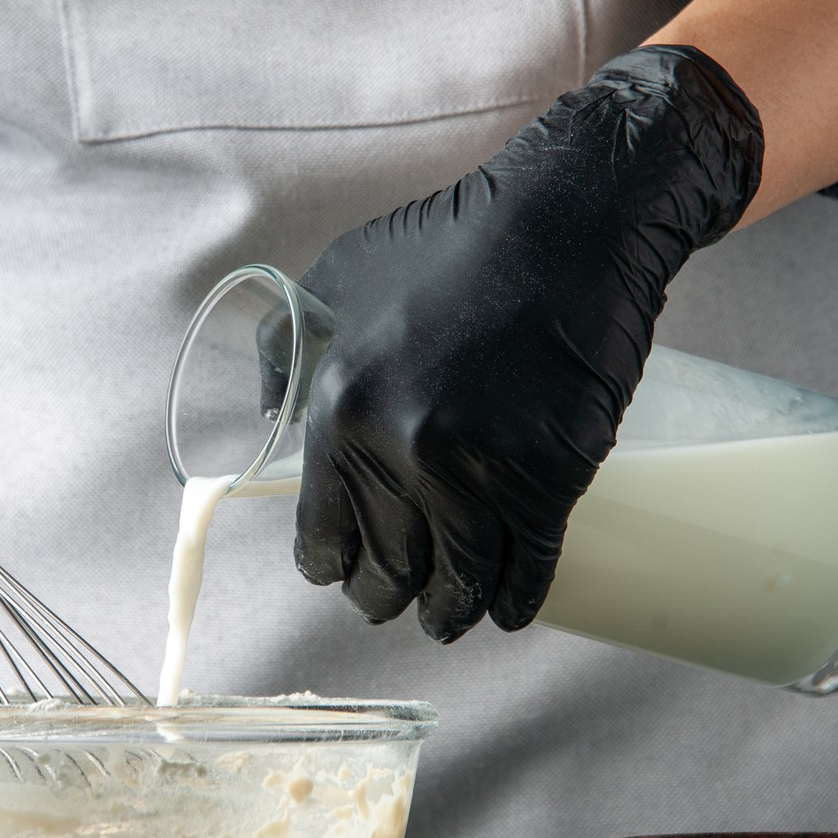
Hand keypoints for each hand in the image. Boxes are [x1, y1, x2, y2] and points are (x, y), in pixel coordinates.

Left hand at [293, 46, 761, 640]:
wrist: (570, 219)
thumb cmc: (454, 243)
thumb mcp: (338, 276)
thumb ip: (290, 351)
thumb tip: (267, 421)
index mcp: (341, 407)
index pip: (325, 527)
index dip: (335, 564)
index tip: (344, 576)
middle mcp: (400, 447)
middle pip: (389, 565)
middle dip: (388, 596)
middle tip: (395, 604)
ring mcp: (478, 466)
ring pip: (459, 577)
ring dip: (452, 610)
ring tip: (451, 618)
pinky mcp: (550, 473)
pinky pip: (527, 563)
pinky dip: (517, 597)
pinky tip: (510, 608)